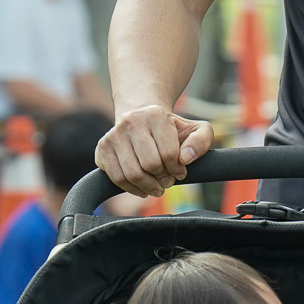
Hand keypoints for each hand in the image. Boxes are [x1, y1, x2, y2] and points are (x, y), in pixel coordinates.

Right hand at [97, 104, 215, 197]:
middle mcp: (131, 121)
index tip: (180, 172)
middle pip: (149, 165)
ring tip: (157, 187)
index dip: (177, 169)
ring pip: (131, 174)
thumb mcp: (196, 130)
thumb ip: (201, 141)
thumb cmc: (171, 129)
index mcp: (155, 115)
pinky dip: (131, 189)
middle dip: (162, 179)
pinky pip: (116, 178)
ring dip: (147, 187)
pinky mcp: (102, 148)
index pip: (168, 153)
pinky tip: (142, 188)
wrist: (142, 118)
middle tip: (168, 181)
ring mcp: (113, 135)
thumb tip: (185, 158)